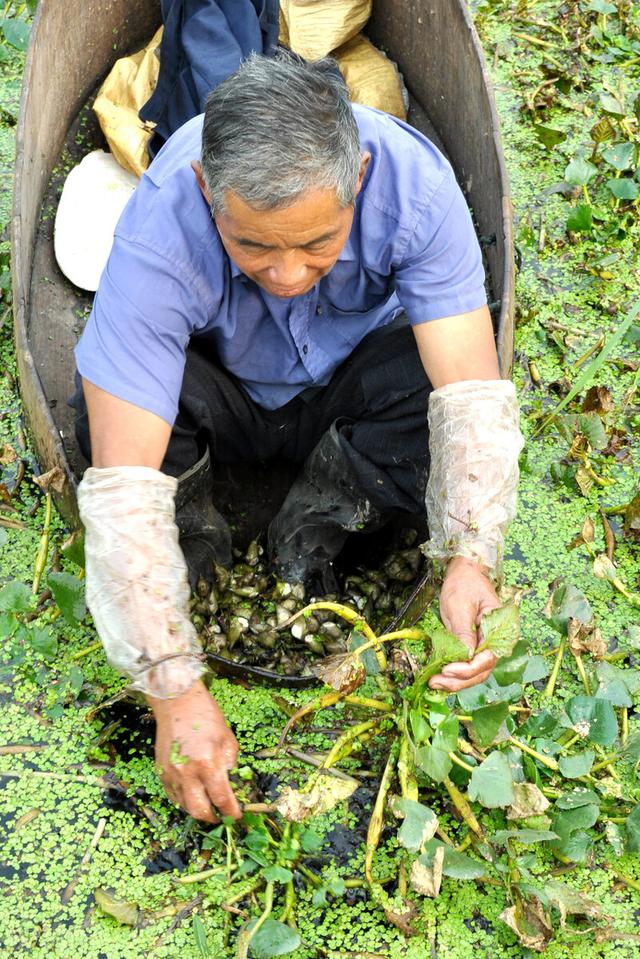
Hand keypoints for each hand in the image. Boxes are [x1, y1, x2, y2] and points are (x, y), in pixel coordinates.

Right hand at [147, 680, 241, 821]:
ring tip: (207, 803)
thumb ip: (230, 764)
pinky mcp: (161, 772)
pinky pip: (172, 795)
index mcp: (208, 763)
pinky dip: (183, 799)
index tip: (236, 816)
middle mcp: (188, 773)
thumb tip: (231, 783)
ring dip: (197, 808)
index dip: (230, 811)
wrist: (177, 701)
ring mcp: (172, 774)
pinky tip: (193, 793)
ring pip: (184, 806)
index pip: (221, 798)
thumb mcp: (228, 738)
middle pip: (199, 811)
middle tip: (220, 816)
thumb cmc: (206, 716)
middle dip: (212, 818)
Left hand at [429, 555, 498, 691]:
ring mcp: (485, 645)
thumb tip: (466, 657)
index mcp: (500, 629)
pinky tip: (439, 677)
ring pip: (475, 672)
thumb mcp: (460, 606)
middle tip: (436, 682)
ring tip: (435, 682)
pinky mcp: (475, 646)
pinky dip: (455, 674)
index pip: (487, 659)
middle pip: (482, 671)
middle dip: (459, 680)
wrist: (465, 573)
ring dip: (456, 681)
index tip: (447, 670)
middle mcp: (496, 641)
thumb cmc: (464, 584)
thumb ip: (463, 632)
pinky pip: (468, 665)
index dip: (467, 669)